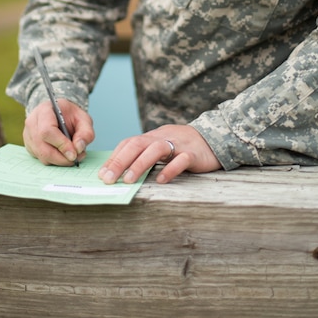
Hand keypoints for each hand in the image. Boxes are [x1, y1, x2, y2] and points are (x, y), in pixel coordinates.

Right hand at [23, 99, 93, 165]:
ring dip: (59, 161)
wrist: (59, 113)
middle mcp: (32, 123)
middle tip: (76, 158)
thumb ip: (85, 132)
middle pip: (43, 148)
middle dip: (61, 158)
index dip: (61, 145)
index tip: (74, 154)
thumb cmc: (70, 115)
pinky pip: (41, 159)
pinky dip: (54, 161)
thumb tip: (79, 148)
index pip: (47, 131)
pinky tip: (63, 154)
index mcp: (44, 110)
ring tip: (73, 155)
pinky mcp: (29, 146)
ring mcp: (28, 135)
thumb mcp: (83, 118)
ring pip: (42, 156)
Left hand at [98, 125, 221, 184]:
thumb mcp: (162, 146)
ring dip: (140, 164)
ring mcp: (178, 144)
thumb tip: (121, 172)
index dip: (114, 157)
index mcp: (152, 137)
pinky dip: (170, 169)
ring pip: (156, 149)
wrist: (214, 137)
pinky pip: (181, 159)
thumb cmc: (183, 147)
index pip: (129, 143)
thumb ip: (145, 155)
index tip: (102, 174)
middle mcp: (162, 137)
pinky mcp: (194, 153)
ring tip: (129, 180)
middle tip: (108, 179)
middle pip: (137, 144)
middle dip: (120, 161)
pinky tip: (162, 180)